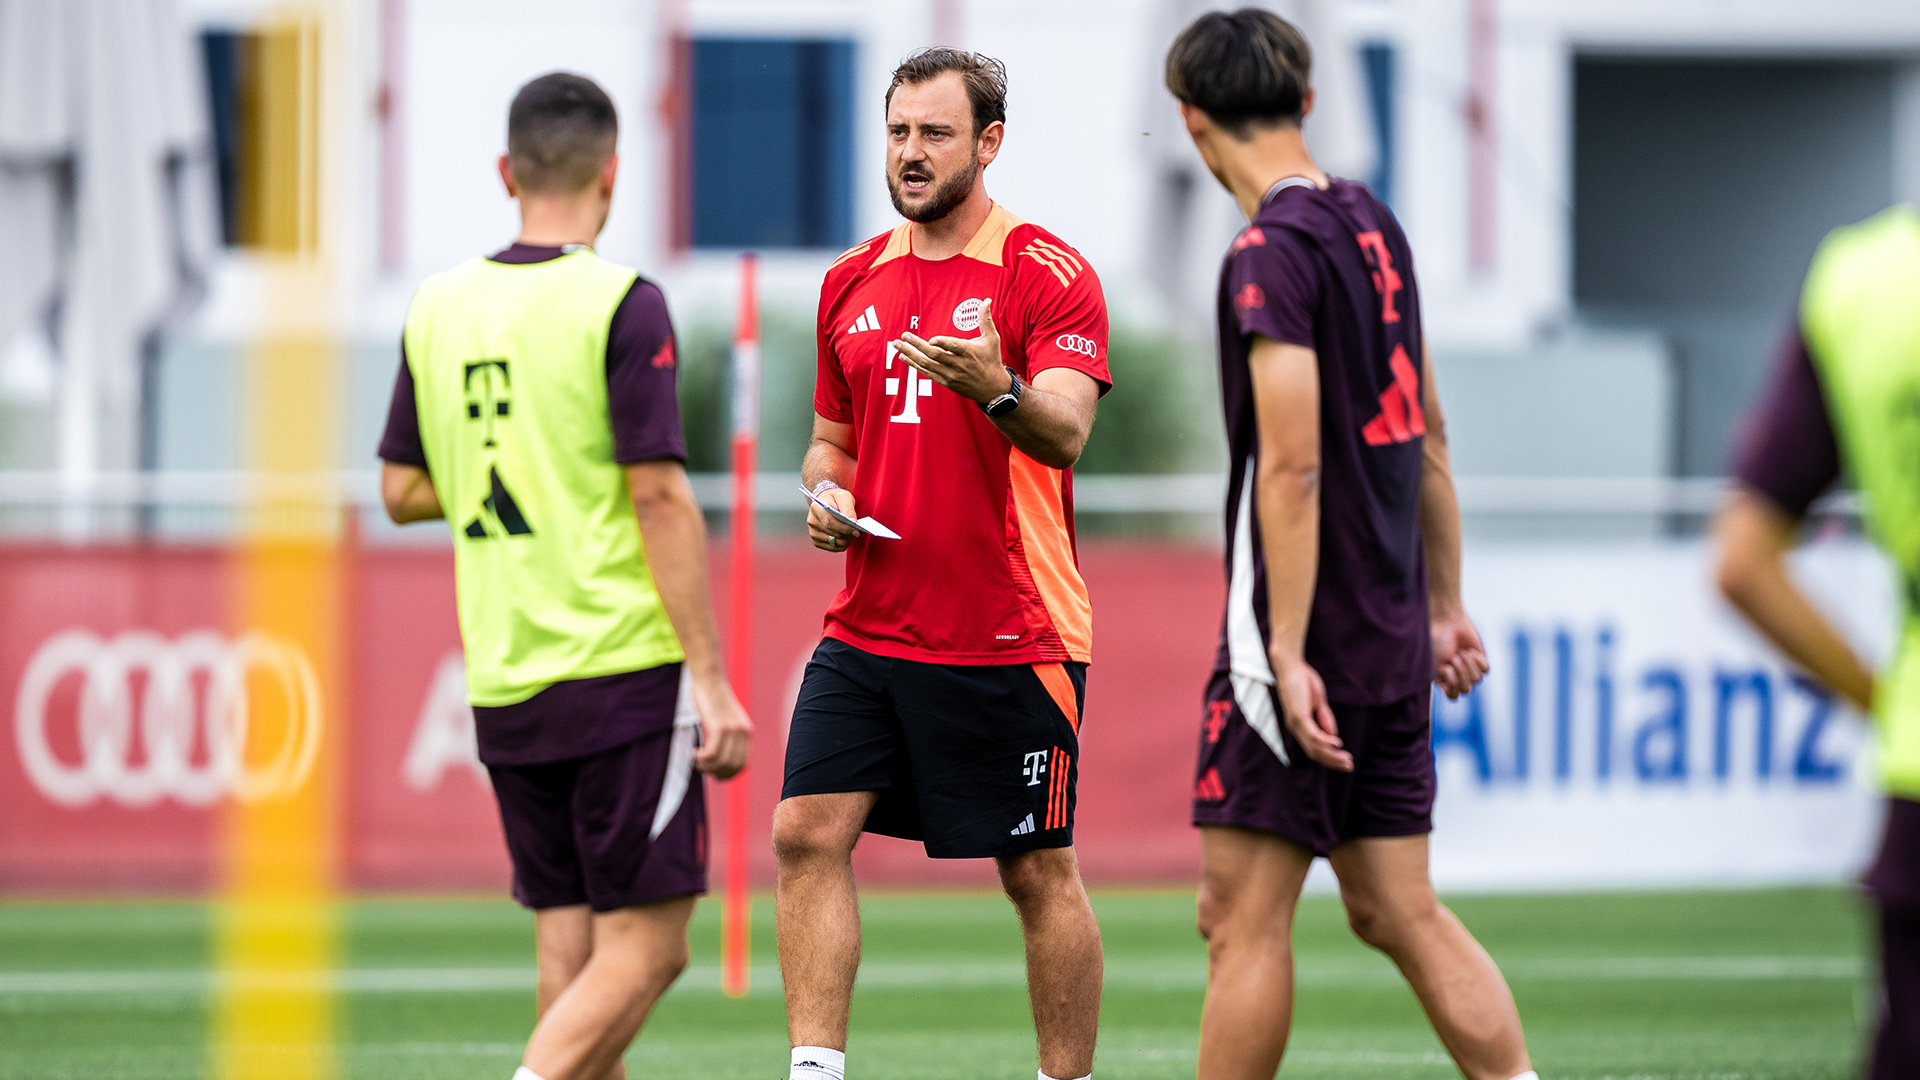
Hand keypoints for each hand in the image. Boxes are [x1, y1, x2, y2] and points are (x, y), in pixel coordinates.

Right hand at [689, 673, 751, 779]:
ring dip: (707, 767)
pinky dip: (702, 758)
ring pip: (721, 762)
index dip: (729, 774)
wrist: (710, 679)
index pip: (743, 764)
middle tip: (702, 769)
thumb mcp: (726, 719)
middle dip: (716, 773)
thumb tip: (720, 759)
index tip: (715, 776)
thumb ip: (728, 736)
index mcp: (747, 732)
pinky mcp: (719, 726)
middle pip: (732, 766)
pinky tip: (694, 753)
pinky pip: (712, 753)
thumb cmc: (713, 699)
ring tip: (697, 762)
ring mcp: (732, 730)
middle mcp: (743, 732)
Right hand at [807, 486, 859, 551]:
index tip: (856, 531)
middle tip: (858, 533)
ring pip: (834, 543)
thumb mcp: (844, 496)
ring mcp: (813, 533)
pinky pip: (833, 548)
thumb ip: (848, 508)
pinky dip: (843, 544)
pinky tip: (848, 538)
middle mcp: (812, 521)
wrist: (827, 502)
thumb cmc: (836, 498)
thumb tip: (853, 522)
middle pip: (832, 534)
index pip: (829, 523)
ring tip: (854, 534)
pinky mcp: (817, 541)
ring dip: (847, 541)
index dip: (844, 528)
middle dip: (848, 535)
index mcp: (816, 508)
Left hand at [893, 298, 1009, 404]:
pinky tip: (904, 357)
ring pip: (927, 364)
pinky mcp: (946, 382)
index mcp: (968, 352)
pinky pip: (927, 373)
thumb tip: (986, 301)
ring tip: (897, 345)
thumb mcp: (992, 339)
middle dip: (917, 345)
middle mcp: (958, 364)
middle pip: (934, 355)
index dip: (943, 343)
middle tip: (904, 336)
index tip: (932, 339)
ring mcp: (950, 374)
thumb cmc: (992, 360)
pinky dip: (914, 365)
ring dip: (910, 354)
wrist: (992, 388)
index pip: (954, 347)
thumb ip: (985, 319)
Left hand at [1272, 652, 1351, 771]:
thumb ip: (1324, 719)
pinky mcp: (1298, 716)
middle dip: (1332, 762)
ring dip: (1331, 755)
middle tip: (1349, 767)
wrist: (1291, 666)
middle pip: (1314, 753)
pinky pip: (1313, 733)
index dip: (1329, 758)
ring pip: (1314, 747)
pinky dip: (1325, 741)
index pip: (1314, 749)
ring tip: (1346, 760)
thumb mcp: (1318, 703)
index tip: (1345, 762)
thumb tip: (1333, 736)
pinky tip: (1337, 744)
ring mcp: (1296, 723)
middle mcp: (1295, 728)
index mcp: (1299, 726)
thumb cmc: (1303, 682)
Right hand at [1431, 605, 1489, 699]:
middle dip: (1461, 674)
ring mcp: (1470, 669)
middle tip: (1455, 659)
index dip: (1453, 687)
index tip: (1447, 671)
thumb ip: (1440, 681)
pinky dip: (1478, 661)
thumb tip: (1453, 697)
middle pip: (1466, 690)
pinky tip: (1470, 651)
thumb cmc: (1436, 641)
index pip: (1453, 696)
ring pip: (1476, 680)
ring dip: (1469, 665)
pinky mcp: (1480, 660)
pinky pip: (1485, 670)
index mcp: (1443, 680)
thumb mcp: (1433, 663)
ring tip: (1462, 653)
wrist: (1447, 621)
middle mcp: (1457, 676)